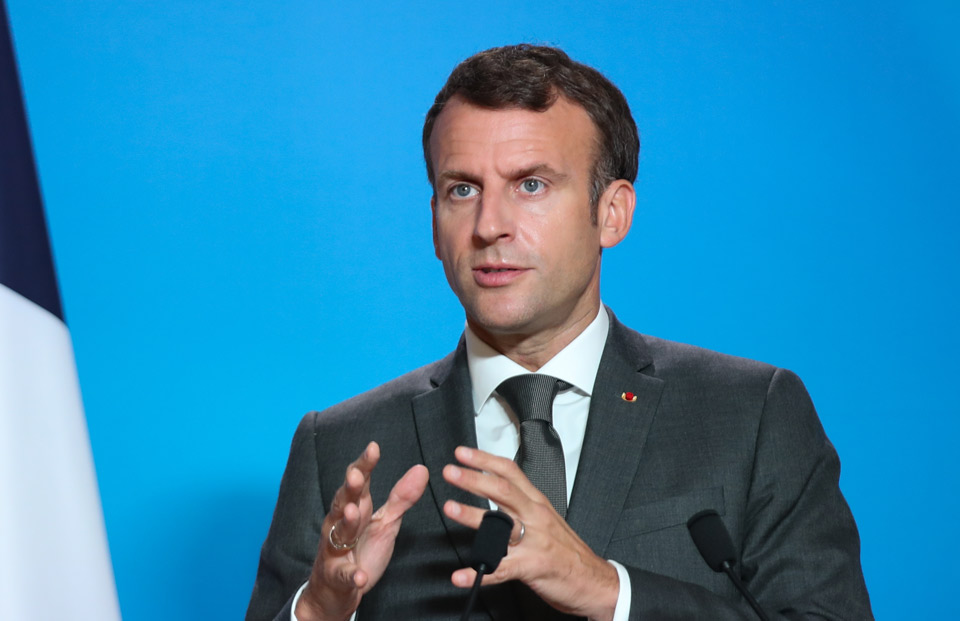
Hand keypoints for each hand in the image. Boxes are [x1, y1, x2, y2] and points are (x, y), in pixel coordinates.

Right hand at [296, 442, 428, 620]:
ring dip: (346, 523)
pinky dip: (351, 575)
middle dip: (350, 489)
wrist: (337, 589)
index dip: (365, 465)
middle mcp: (341, 524)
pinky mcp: (338, 576)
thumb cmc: (361, 548)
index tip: (374, 447)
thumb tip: (421, 469)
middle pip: (343, 501)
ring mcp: (336, 549)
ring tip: (354, 512)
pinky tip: (360, 575)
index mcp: (356, 508)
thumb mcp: (385, 522)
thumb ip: (402, 498)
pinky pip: (344, 575)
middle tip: (357, 476)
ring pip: (339, 533)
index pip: (359, 482)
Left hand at [442, 446, 618, 620]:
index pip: (510, 472)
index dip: (485, 460)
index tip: (463, 453)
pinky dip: (479, 573)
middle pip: (503, 490)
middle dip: (474, 478)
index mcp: (537, 502)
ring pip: (501, 524)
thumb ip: (522, 504)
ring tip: (451, 508)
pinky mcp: (532, 567)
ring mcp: (534, 542)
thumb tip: (493, 490)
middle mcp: (535, 517)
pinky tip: (462, 575)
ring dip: (472, 515)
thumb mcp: (547, 519)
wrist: (594, 581)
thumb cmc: (567, 550)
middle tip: (451, 471)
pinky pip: (501, 569)